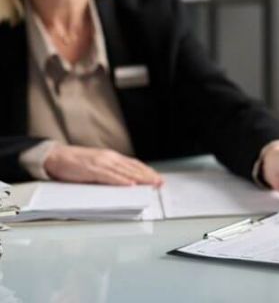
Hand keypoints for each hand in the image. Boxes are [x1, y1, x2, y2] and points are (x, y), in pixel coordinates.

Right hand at [43, 144, 163, 185]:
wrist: (56, 156)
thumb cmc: (75, 162)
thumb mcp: (97, 165)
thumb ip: (110, 171)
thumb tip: (125, 181)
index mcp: (111, 157)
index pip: (134, 165)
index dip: (147, 171)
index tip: (157, 178)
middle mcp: (109, 158)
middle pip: (133, 168)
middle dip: (148, 176)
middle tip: (160, 183)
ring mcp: (101, 163)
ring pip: (125, 172)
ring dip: (140, 179)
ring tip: (151, 184)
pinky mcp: (92, 169)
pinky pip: (109, 176)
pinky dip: (120, 181)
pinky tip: (129, 185)